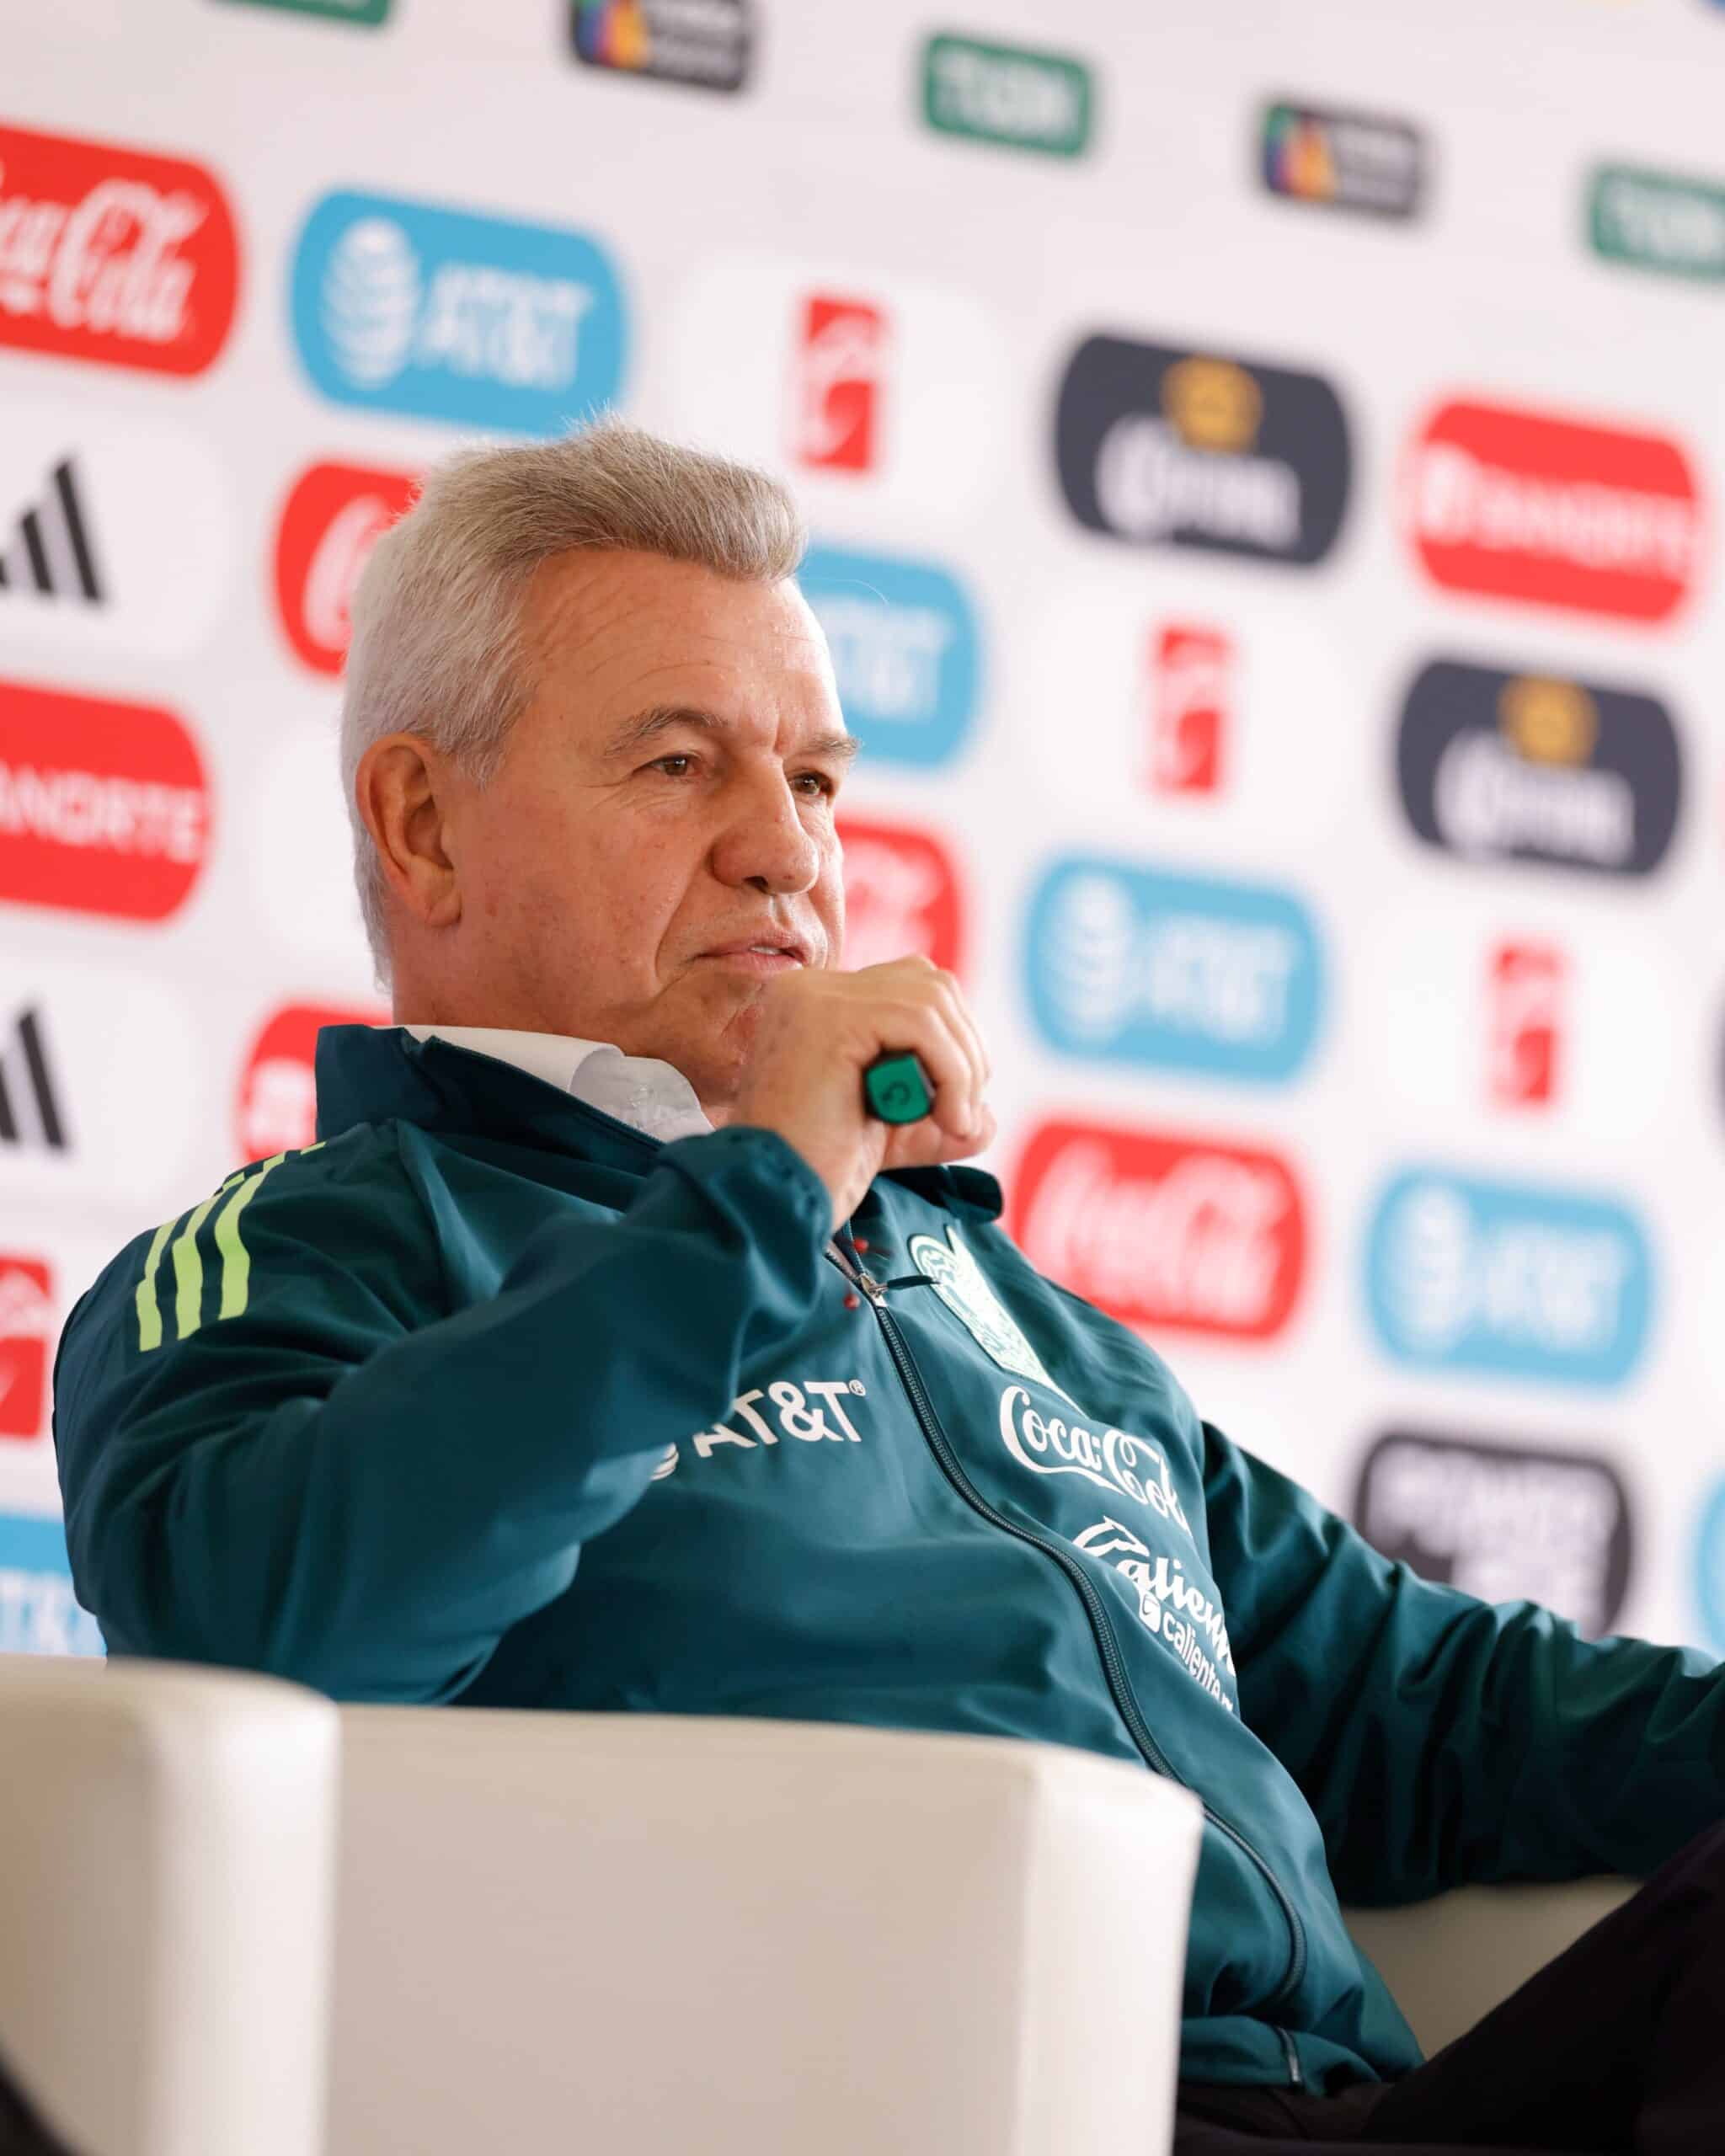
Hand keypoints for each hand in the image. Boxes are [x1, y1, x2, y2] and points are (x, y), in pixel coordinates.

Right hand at [729, 956, 995, 1230]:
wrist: (775, 1199)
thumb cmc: (821, 1170)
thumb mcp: (891, 1132)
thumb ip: (935, 1114)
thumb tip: (988, 1117)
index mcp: (815, 1004)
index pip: (910, 986)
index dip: (952, 1039)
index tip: (958, 1102)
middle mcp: (809, 988)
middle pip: (928, 983)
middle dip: (966, 1048)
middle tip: (963, 1113)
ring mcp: (814, 996)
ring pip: (931, 1000)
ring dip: (963, 1065)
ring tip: (955, 1121)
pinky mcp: (828, 1018)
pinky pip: (921, 1023)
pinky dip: (953, 1071)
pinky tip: (947, 1118)